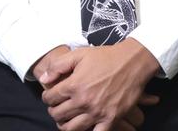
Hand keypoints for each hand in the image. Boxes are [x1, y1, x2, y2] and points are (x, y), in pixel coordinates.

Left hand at [39, 39, 160, 130]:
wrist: (133, 62)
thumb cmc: (106, 57)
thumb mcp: (79, 54)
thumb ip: (58, 66)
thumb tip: (44, 79)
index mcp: (74, 85)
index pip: (50, 98)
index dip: (47, 97)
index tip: (50, 96)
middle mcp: (83, 101)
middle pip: (58, 115)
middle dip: (54, 111)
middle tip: (57, 108)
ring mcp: (97, 112)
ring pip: (72, 128)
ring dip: (65, 125)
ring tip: (66, 120)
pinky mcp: (111, 119)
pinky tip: (86, 127)